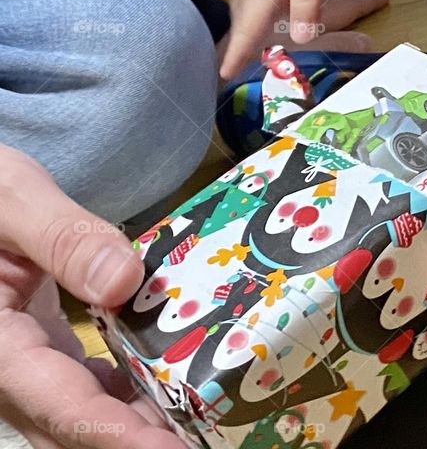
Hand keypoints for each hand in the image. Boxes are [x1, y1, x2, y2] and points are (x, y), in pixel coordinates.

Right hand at [0, 145, 182, 448]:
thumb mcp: (12, 198)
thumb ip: (63, 238)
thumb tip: (125, 281)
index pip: (63, 406)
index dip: (121, 435)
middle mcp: (6, 371)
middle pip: (75, 428)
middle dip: (140, 441)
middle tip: (210, 435)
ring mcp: (22, 367)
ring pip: (81, 416)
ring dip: (139, 423)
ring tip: (205, 417)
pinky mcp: (39, 355)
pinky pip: (84, 389)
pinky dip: (128, 395)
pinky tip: (174, 381)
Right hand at [219, 0, 387, 77]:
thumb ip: (306, 2)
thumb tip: (298, 39)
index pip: (250, 23)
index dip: (239, 49)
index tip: (224, 72)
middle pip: (244, 11)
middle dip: (237, 35)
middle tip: (227, 58)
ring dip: (246, 18)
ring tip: (241, 35)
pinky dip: (260, 1)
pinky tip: (267, 1)